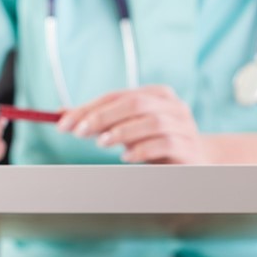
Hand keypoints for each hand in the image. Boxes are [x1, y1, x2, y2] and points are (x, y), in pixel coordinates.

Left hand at [57, 85, 207, 163]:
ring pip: (152, 122)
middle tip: (79, 132)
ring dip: (122, 132)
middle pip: (135, 104)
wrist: (197, 162)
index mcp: (157, 95)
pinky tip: (127, 157)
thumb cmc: (155, 143)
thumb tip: (60, 114)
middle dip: (103, 117)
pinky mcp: (189, 149)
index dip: (89, 108)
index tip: (64, 123)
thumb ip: (100, 121)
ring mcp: (184, 126)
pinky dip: (142, 149)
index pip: (118, 96)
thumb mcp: (127, 129)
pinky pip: (165, 144)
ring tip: (102, 144)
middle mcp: (173, 106)